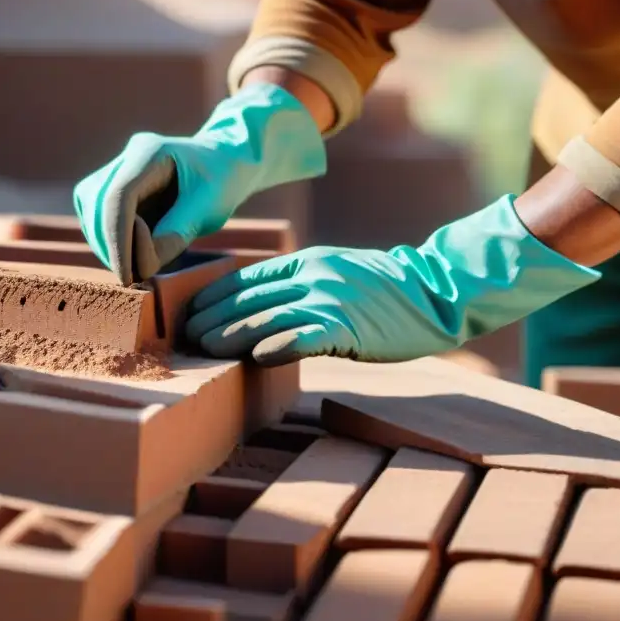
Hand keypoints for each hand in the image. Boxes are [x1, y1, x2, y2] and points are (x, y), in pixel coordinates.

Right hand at [73, 83, 326, 285]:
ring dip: (105, 245)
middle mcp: (128, 156)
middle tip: (132, 279)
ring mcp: (118, 169)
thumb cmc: (222, 182)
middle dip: (109, 246)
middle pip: (97, 203)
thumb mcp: (208, 208)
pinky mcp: (115, 186)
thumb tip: (141, 267)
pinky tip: (129, 257)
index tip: (127, 275)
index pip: (118, 197)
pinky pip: (98, 215)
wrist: (226, 162)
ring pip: (91, 210)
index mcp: (149, 152)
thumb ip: (175, 234)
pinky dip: (109, 240)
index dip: (117, 240)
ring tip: (132, 270)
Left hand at [186, 196, 601, 365]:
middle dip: (212, 319)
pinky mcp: (349, 326)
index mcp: (306, 261)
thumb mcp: (336, 274)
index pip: (246, 278)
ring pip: (268, 319)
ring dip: (231, 337)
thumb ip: (299, 286)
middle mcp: (313, 275)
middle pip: (249, 299)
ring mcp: (331, 299)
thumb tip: (259, 312)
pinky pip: (305, 337)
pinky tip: (256, 358)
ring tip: (204, 351)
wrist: (435, 292)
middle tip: (184, 339)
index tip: (187, 315)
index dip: (213, 298)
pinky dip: (277, 347)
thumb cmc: (383, 292)